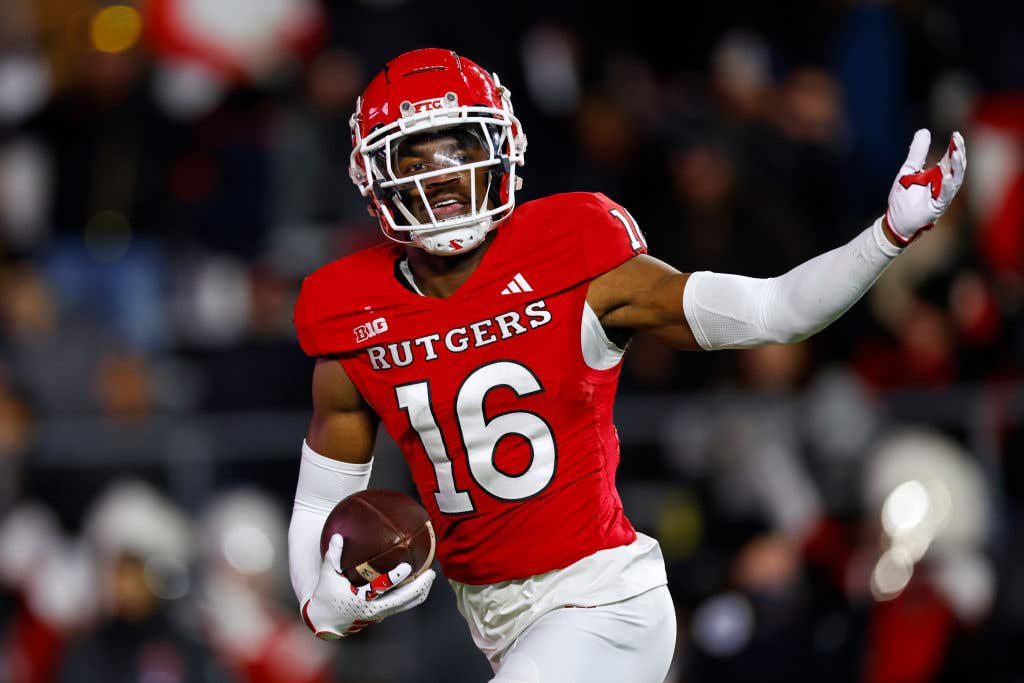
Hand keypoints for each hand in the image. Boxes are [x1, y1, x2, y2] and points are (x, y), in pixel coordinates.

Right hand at [301, 534, 434, 639]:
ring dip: (420, 592)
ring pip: (406, 604)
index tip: (408, 567)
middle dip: (419, 587)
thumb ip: (333, 556)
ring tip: (430, 578)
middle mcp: (374, 609)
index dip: (395, 578)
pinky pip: (402, 605)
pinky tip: (420, 584)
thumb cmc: (326, 596)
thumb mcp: (328, 576)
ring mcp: (380, 614)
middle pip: (403, 600)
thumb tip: (337, 536)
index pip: (382, 588)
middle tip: (431, 573)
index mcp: (361, 600)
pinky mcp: (383, 614)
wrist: (325, 621)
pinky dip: (413, 595)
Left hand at [885, 128, 966, 244]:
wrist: (895, 221)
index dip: (955, 146)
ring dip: (956, 166)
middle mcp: (944, 184)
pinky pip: (945, 196)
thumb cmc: (903, 197)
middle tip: (958, 139)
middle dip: (958, 153)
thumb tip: (924, 131)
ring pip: (955, 180)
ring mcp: (942, 196)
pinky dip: (947, 186)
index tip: (956, 134)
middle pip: (957, 167)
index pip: (951, 158)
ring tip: (956, 152)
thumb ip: (917, 152)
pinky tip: (947, 175)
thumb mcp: (908, 170)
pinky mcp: (937, 207)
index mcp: (939, 174)